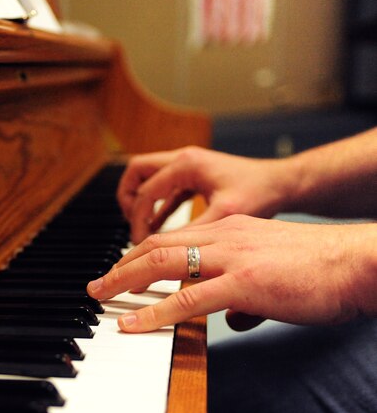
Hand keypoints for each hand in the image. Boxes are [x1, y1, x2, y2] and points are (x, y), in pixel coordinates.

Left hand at [87, 215, 376, 331]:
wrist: (356, 261)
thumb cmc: (321, 268)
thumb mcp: (272, 271)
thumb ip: (244, 293)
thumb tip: (231, 319)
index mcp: (230, 230)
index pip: (172, 237)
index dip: (139, 253)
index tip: (120, 269)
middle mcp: (224, 237)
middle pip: (156, 245)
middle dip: (120, 265)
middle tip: (98, 283)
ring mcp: (231, 258)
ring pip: (161, 264)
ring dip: (124, 281)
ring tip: (100, 296)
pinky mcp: (242, 284)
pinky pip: (186, 299)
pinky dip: (153, 312)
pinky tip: (133, 323)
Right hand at [117, 147, 292, 242]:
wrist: (284, 183)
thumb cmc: (260, 193)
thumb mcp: (224, 216)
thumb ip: (192, 232)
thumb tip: (166, 253)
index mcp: (186, 165)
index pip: (144, 192)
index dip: (137, 221)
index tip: (139, 246)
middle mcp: (183, 160)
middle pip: (136, 172)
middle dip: (128, 200)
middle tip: (132, 227)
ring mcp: (188, 166)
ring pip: (147, 177)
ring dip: (141, 201)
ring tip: (143, 229)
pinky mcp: (195, 176)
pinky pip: (165, 188)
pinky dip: (158, 206)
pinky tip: (161, 228)